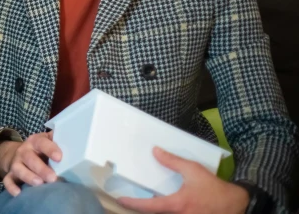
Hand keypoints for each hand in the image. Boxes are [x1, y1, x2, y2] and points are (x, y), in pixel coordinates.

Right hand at [0, 132, 61, 196]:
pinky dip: (11, 187)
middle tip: (53, 178)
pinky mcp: (10, 174)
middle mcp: (24, 151)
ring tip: (39, 184)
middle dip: (41, 169)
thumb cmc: (41, 149)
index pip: (42, 143)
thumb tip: (74, 142)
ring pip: (18, 169)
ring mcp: (16, 163)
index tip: (59, 158)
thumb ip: (58, 141)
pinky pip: (8, 180)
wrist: (21, 153)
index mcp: (35, 141)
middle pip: (30, 158)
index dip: (50, 149)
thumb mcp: (48, 141)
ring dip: (28, 177)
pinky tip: (19, 193)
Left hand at [117, 147, 248, 213]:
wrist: (237, 205)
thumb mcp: (193, 170)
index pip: (149, 207)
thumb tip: (155, 151)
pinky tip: (162, 207)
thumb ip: (173, 161)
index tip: (121, 200)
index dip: (133, 204)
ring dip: (154, 211)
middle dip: (141, 210)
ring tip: (144, 205)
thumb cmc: (214, 188)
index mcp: (177, 205)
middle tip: (130, 203)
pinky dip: (164, 212)